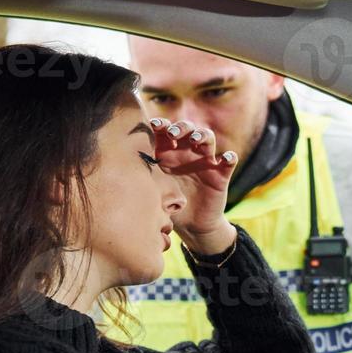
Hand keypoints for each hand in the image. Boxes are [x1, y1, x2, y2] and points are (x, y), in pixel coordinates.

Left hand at [150, 117, 237, 254]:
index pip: (166, 132)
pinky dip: (229, 157)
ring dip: (202, 136)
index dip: (161, 126)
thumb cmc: (169, 206)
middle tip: (173, 133)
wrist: (192, 226)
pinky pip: (229, 161)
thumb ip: (146, 176)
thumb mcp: (155, 190)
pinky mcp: (220, 173)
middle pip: (187, 129)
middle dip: (181, 127)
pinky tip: (226, 158)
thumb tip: (122, 165)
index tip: (154, 127)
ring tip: (196, 140)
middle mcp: (188, 152)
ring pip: (207, 139)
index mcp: (169, 152)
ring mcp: (205, 161)